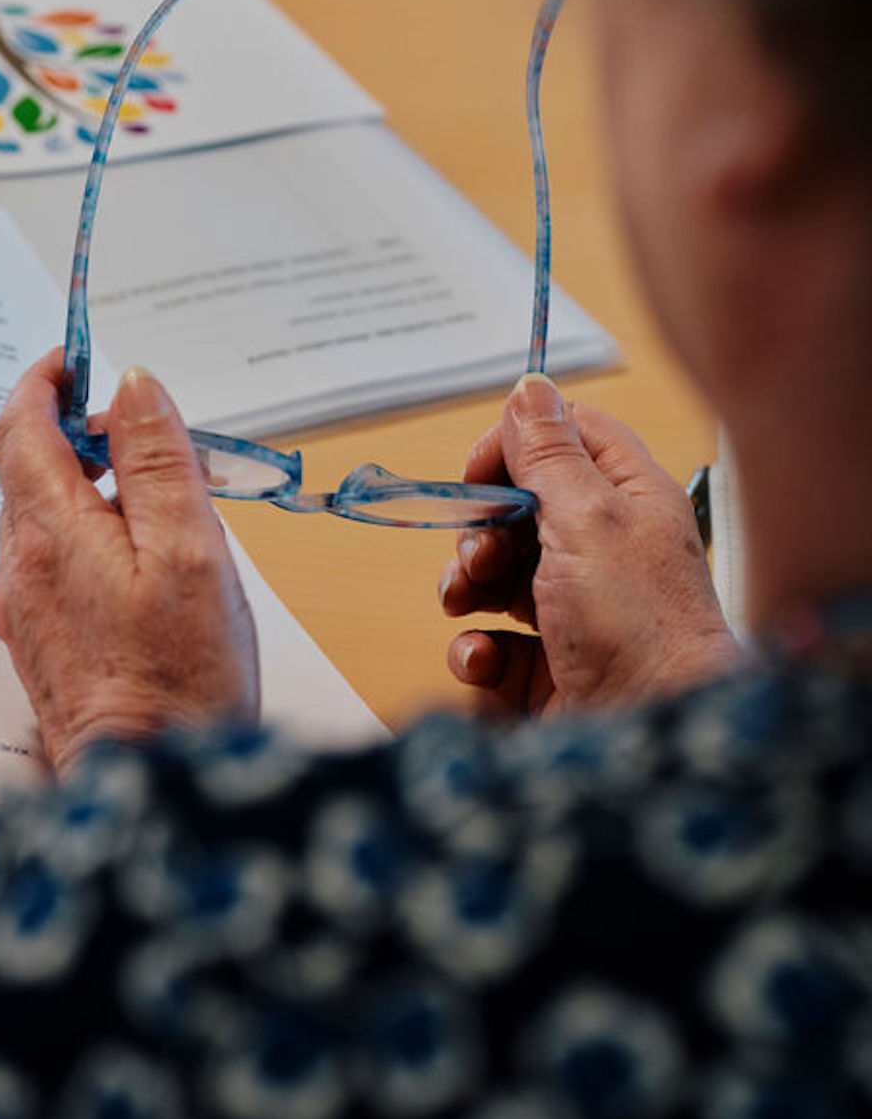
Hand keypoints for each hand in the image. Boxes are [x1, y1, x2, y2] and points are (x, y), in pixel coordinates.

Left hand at [0, 350, 257, 771]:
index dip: (45, 382)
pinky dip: (85, 535)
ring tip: (156, 501)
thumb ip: (159, 462)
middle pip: (26, 469)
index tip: (79, 362)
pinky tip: (139, 562)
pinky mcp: (38, 642)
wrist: (147, 785)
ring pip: (40, 516)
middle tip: (141, 432)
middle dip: (74, 434)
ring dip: (84, 487)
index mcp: (50, 533)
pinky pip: (50, 562)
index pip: (19, 427)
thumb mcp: (191, 552)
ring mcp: (23, 608)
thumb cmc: (182, 678)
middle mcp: (20, 567)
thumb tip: (132, 386)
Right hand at [441, 374, 739, 713]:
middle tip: (482, 554)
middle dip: (480, 529)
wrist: (653, 731)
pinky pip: (490, 643)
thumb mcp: (587, 518)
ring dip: (465, 586)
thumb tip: (529, 388)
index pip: (568, 439)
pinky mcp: (547, 664)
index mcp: (628, 499)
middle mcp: (604, 549)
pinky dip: (475, 650)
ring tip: (466, 603)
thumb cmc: (639, 624)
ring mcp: (574, 609)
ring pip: (495, 576)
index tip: (479, 472)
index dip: (515, 447)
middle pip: (517, 509)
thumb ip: (548, 453)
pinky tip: (486, 659)